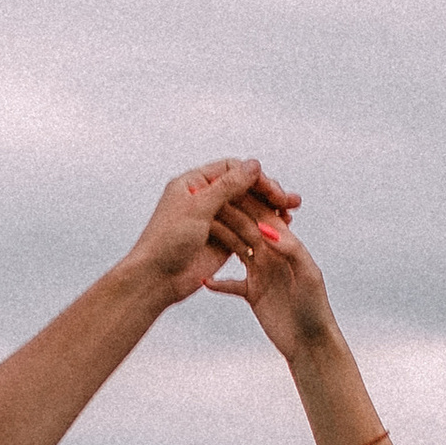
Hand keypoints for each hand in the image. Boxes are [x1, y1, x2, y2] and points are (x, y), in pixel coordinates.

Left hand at [125, 157, 297, 304]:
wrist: (154, 280)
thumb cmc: (167, 241)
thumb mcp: (199, 208)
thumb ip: (227, 186)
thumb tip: (255, 165)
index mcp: (193, 182)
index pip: (233, 170)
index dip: (257, 178)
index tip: (275, 191)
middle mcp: (203, 198)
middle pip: (243, 189)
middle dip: (268, 194)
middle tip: (291, 203)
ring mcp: (213, 220)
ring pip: (247, 209)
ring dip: (269, 211)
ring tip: (290, 216)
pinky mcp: (220, 241)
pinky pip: (246, 230)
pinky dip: (262, 230)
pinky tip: (279, 232)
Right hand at [206, 209, 339, 359]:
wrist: (310, 343)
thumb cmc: (315, 308)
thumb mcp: (307, 275)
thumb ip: (290, 249)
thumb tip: (268, 228)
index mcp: (287, 247)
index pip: (264, 219)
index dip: (247, 206)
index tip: (226, 193)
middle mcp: (273, 256)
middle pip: (247, 230)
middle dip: (228, 218)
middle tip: (203, 208)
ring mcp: (261, 274)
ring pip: (236, 251)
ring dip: (219, 243)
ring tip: (198, 235)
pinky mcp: (252, 294)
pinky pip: (230, 284)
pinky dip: (217, 282)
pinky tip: (202, 279)